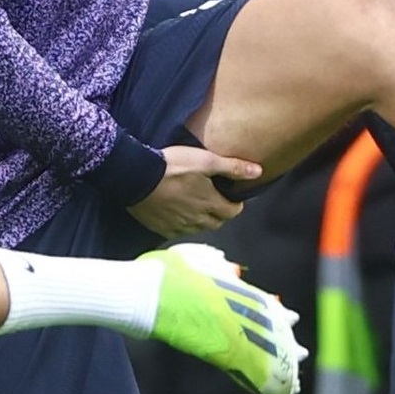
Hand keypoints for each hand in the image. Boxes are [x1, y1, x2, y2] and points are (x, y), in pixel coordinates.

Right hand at [131, 144, 260, 235]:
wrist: (136, 177)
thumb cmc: (172, 166)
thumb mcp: (206, 160)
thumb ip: (232, 167)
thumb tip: (259, 172)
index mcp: (210, 204)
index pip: (232, 212)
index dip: (235, 205)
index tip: (233, 198)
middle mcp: (197, 220)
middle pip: (216, 224)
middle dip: (220, 215)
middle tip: (216, 202)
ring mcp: (178, 226)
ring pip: (197, 229)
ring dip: (201, 221)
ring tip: (196, 207)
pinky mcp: (161, 229)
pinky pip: (177, 233)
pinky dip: (181, 226)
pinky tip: (177, 215)